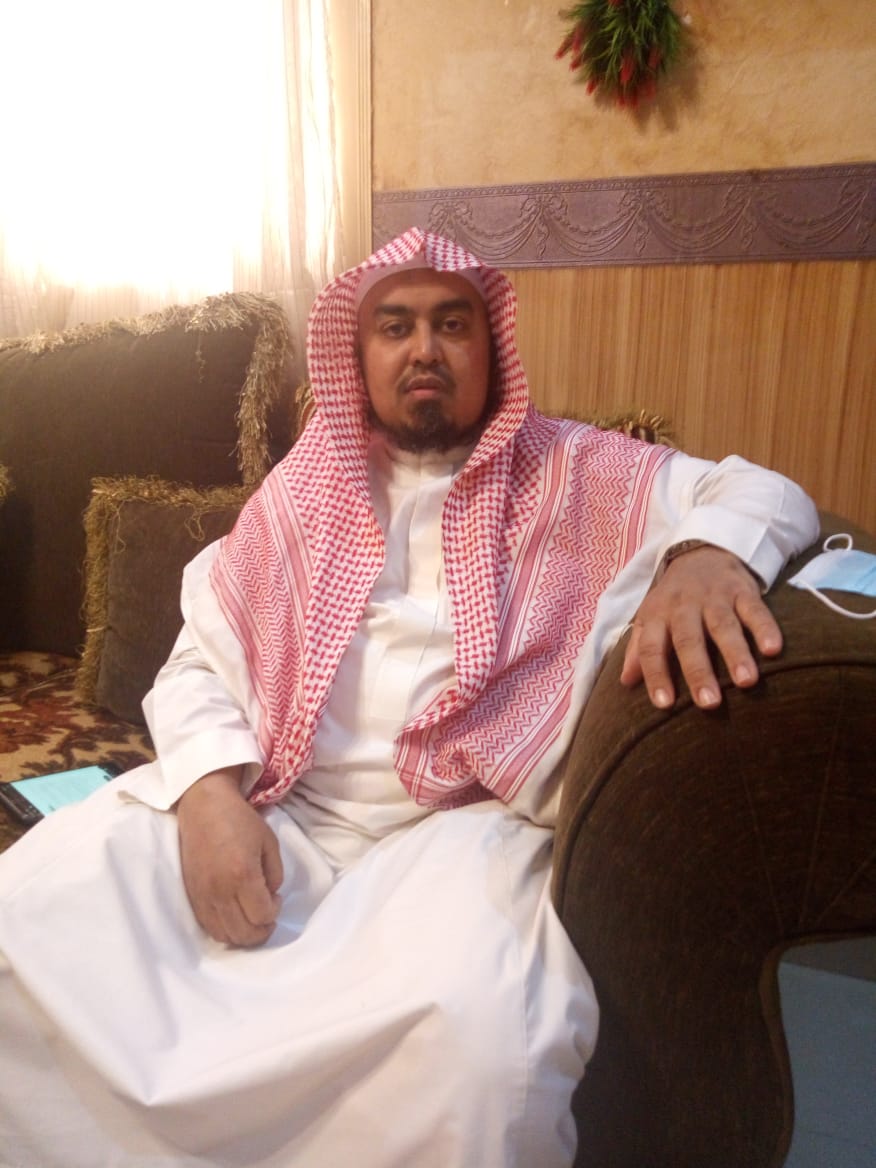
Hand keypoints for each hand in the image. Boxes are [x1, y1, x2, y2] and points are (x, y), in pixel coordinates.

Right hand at [176, 768, 282, 946]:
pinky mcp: (192, 897)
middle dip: (262, 931)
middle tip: (267, 914)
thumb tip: (270, 896)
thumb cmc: (240, 820)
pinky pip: (208, 927)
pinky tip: (234, 916)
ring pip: (225, 936)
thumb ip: (275, 874)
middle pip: (244, 934)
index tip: (276, 898)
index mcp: (242, 874)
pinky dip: (225, 930)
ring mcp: (203, 896)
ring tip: (252, 917)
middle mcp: (220, 891)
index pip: (262, 916)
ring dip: (243, 935)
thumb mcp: (269, 843)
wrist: (203, 808)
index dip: (274, 912)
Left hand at [620, 545, 782, 709]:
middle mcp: (684, 606)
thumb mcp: (649, 617)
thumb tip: (625, 682)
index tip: (664, 704)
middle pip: (689, 640)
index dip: (656, 675)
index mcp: (657, 615)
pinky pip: (755, 609)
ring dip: (735, 654)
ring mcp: (715, 597)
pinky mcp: (743, 591)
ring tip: (747, 682)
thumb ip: (638, 649)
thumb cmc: (673, 599)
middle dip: (698, 671)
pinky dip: (765, 628)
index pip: (651, 647)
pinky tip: (773, 649)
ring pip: (724, 626)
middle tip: (709, 703)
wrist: (700, 552)